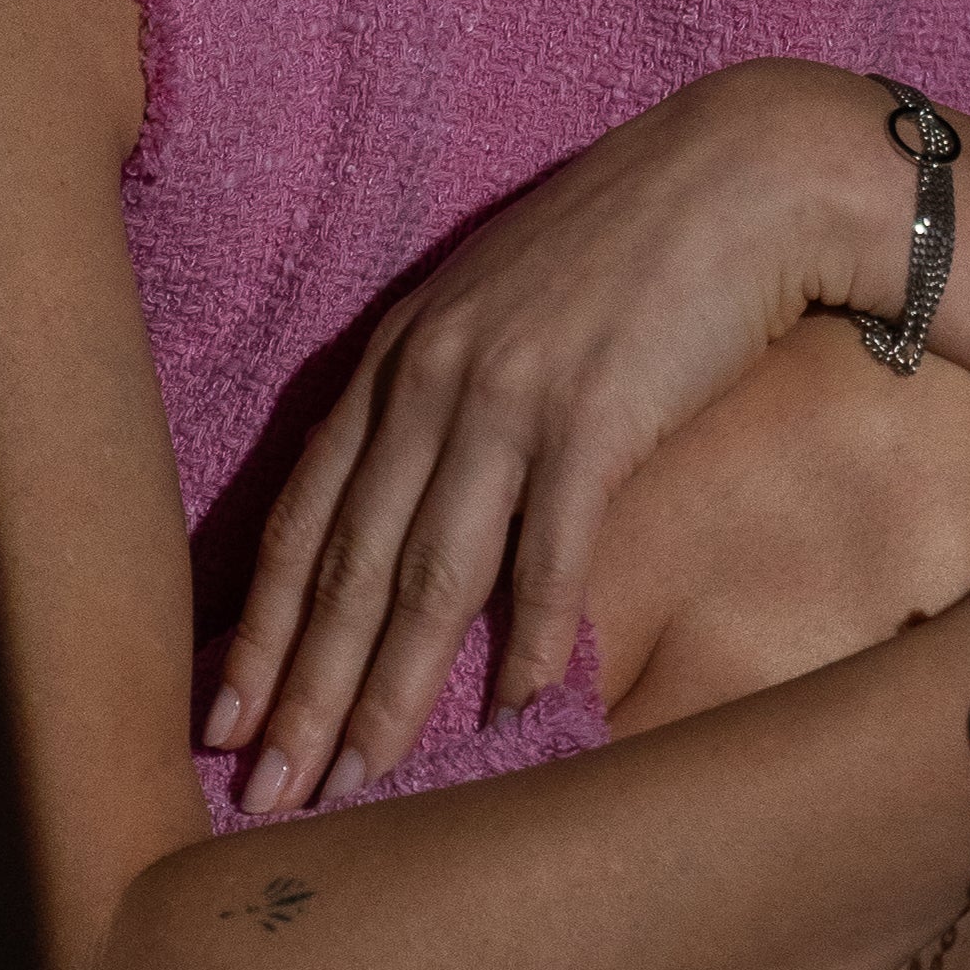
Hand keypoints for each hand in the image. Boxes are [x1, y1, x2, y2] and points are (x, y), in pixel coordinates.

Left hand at [212, 63, 883, 817]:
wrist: (747, 172)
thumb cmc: (632, 249)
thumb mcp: (504, 311)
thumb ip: (448, 400)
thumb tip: (417, 515)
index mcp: (397, 355)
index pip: (300, 516)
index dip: (258, 629)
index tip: (223, 722)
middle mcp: (431, 376)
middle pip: (345, 563)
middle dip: (300, 692)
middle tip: (267, 797)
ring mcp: (508, 395)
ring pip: (425, 575)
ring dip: (388, 693)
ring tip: (359, 784)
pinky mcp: (594, 413)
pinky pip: (545, 552)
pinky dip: (524, 639)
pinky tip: (509, 710)